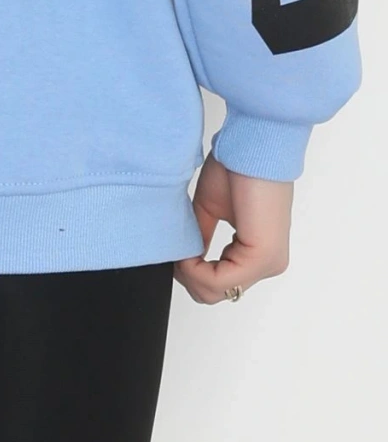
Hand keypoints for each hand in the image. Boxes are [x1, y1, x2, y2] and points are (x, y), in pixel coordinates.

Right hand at [174, 150, 292, 304]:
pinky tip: (187, 251)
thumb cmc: (237, 168)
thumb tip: (182, 258)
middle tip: (173, 252)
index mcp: (258, 252)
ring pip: (218, 290)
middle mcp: (268, 262)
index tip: (174, 250)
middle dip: (188, 276)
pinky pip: (220, 280)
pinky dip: (196, 268)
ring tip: (180, 248)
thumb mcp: (210, 210)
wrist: (254, 148)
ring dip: (191, 271)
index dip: (190, 271)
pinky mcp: (262, 256)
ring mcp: (268, 262)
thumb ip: (200, 237)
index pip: (220, 283)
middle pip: (217, 293)